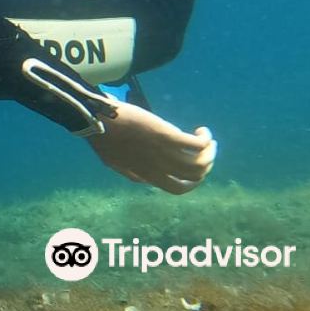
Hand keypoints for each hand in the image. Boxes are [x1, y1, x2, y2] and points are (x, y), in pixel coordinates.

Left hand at [87, 100, 216, 194]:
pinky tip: (202, 130)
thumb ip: (133, 173)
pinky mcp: (168, 136)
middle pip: (195, 175)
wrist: (98, 121)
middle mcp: (159, 168)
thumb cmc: (104, 138)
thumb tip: (145, 180)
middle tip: (207, 151)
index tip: (195, 170)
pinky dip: (205, 138)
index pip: (178, 189)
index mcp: (147, 175)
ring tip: (207, 140)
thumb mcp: (116, 164)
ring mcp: (164, 153)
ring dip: (211, 152)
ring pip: (201, 162)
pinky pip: (198, 144)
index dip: (192, 183)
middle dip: (207, 164)